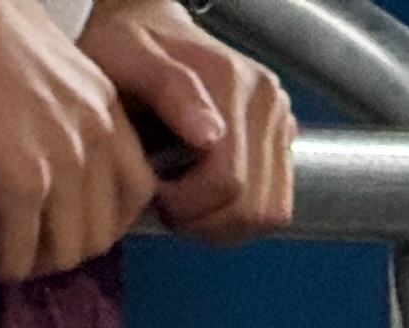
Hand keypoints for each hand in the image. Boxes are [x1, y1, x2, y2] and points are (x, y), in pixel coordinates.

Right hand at [0, 0, 158, 281]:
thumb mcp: (44, 70)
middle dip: (53, 254)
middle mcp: (96, 135)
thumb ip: (56, 115)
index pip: (134, 193)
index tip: (51, 226)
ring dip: (21, 265)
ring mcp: (64, 160)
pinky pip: (16, 255)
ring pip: (62, 254)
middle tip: (8, 248)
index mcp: (104, 109)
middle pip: (100, 236)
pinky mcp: (22, 180)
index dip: (92, 224)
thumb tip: (32, 157)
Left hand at [82, 0, 295, 241]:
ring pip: (268, 212)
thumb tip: (211, 137)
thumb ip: (171, 90)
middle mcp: (265, 100)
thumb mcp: (126, 58)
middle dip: (204, 220)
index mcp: (233, 83)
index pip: (229, 184)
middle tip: (168, 203)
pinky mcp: (282, 134)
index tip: (156, 194)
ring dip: (223, 221)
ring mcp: (278, 118)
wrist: (146, 26)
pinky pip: (275, 203)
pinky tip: (207, 194)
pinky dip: (240, 213)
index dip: (187, 208)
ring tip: (187, 199)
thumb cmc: (127, 47)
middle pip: (252, 206)